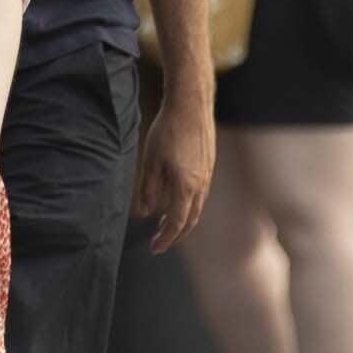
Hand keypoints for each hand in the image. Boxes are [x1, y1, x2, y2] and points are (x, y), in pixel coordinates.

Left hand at [136, 86, 215, 246]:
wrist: (191, 105)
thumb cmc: (167, 130)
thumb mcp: (150, 161)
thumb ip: (148, 190)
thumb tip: (144, 213)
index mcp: (186, 186)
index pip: (177, 224)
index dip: (165, 239)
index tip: (154, 248)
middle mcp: (201, 184)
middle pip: (191, 220)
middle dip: (175, 234)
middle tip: (159, 241)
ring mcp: (208, 175)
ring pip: (197, 207)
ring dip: (183, 220)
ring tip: (165, 222)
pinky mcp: (209, 165)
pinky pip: (201, 194)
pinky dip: (189, 205)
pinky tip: (177, 199)